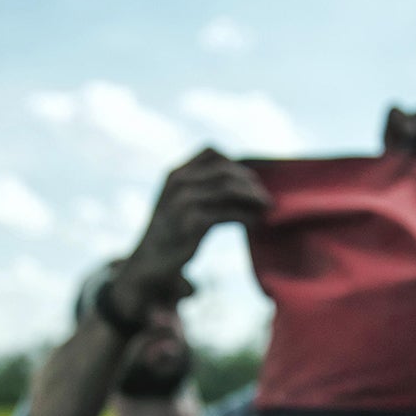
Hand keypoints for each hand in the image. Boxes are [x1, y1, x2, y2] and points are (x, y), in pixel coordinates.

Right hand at [115, 148, 269, 312]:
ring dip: (253, 197)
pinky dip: (247, 216)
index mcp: (175, 173)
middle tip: (265, 198)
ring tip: (266, 208)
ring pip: (229, 189)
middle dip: (250, 183)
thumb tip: (245, 181)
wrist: (149, 263)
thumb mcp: (179, 201)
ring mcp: (183, 201)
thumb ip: (202, 187)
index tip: (251, 181)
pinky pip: (229, 213)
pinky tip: (255, 223)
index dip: (235, 164)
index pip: (211, 152)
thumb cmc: (172, 233)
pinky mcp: (192, 222)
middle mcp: (178, 182)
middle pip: (225, 171)